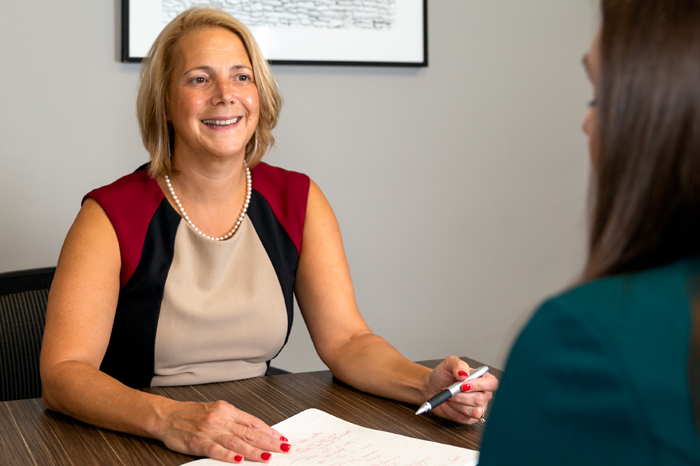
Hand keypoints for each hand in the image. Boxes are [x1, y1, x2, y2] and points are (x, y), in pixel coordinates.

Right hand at [157, 399, 290, 462]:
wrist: (166, 416)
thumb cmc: (191, 414)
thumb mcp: (216, 411)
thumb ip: (234, 420)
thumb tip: (254, 430)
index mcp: (227, 410)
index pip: (253, 422)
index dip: (269, 431)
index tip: (282, 438)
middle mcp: (221, 419)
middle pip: (249, 432)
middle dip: (269, 442)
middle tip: (283, 448)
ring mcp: (210, 431)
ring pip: (236, 442)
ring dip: (254, 451)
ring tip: (267, 456)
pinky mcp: (198, 442)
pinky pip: (216, 449)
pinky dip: (228, 455)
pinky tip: (239, 459)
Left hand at [424, 356, 498, 423]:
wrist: (432, 387)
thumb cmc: (443, 375)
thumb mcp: (449, 363)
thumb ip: (458, 364)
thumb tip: (464, 373)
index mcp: (483, 378)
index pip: (491, 383)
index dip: (479, 385)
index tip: (463, 385)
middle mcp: (484, 393)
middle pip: (481, 399)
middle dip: (461, 396)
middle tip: (450, 391)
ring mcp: (478, 406)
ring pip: (474, 411)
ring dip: (457, 403)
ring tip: (448, 397)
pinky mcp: (470, 417)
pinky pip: (466, 418)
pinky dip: (454, 411)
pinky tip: (450, 404)